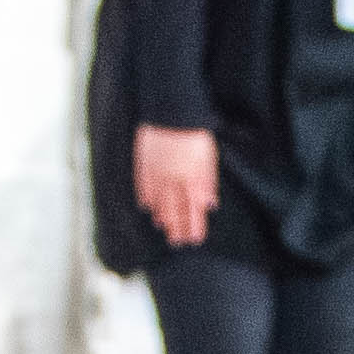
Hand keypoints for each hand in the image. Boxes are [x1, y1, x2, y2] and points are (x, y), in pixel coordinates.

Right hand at [132, 126, 216, 248]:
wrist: (171, 111)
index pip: (193, 209)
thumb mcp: (208, 157)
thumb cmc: (194, 131)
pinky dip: (146, 198)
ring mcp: (157, 174)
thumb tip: (209, 204)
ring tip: (164, 228)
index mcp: (192, 179)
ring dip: (162, 216)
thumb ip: (208, 183)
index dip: (194, 225)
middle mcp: (173, 181)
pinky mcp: (144, 164)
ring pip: (159, 201)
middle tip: (178, 242)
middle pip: (175, 210)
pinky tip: (148, 208)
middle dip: (177, 227)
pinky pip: (144, 186)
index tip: (195, 239)